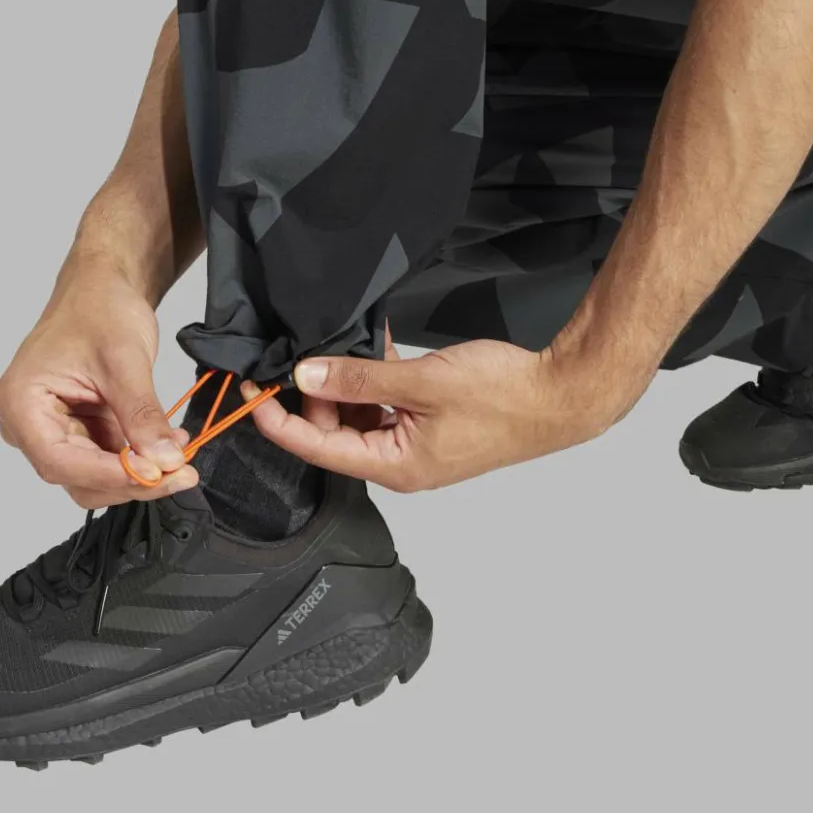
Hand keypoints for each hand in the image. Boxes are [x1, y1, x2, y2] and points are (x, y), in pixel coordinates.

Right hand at [0, 257, 198, 508]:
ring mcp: (56, 430)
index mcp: (22, 403)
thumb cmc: (99, 310)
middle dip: (132, 480)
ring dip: (141, 474)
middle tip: (182, 472)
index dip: (110, 475)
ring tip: (180, 456)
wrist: (104, 289)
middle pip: (77, 477)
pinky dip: (142, 459)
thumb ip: (142, 415)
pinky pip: (110, 460)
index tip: (157, 474)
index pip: (59, 460)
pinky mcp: (81, 431)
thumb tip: (164, 460)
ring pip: (96, 476)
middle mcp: (30, 424)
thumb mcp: (125, 361)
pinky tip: (170, 445)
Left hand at [241, 334, 638, 491]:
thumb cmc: (503, 396)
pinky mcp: (430, 427)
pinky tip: (371, 349)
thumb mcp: (422, 382)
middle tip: (302, 352)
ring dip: (345, 385)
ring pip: (359, 418)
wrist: (560, 395)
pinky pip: (386, 407)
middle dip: (314, 395)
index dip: (277, 420)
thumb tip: (307, 374)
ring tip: (338, 346)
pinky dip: (373, 382)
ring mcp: (416, 446)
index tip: (252, 390)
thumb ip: (360, 378)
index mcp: (394, 466)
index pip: (315, 449)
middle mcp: (399, 463)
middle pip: (334, 433)